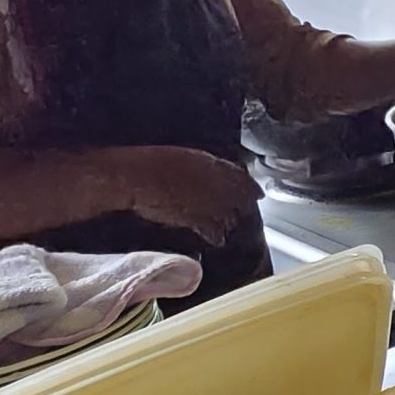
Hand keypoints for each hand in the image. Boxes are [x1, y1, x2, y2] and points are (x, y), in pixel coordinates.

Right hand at [121, 146, 258, 244]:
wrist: (135, 177)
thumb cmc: (153, 163)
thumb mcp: (185, 156)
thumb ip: (205, 164)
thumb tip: (217, 169)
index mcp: (210, 163)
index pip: (239, 176)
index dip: (250, 186)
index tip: (258, 193)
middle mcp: (213, 182)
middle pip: (238, 196)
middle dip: (243, 204)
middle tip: (246, 210)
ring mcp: (205, 200)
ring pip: (229, 214)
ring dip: (230, 219)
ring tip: (229, 224)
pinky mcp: (194, 218)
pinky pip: (212, 229)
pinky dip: (216, 234)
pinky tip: (217, 238)